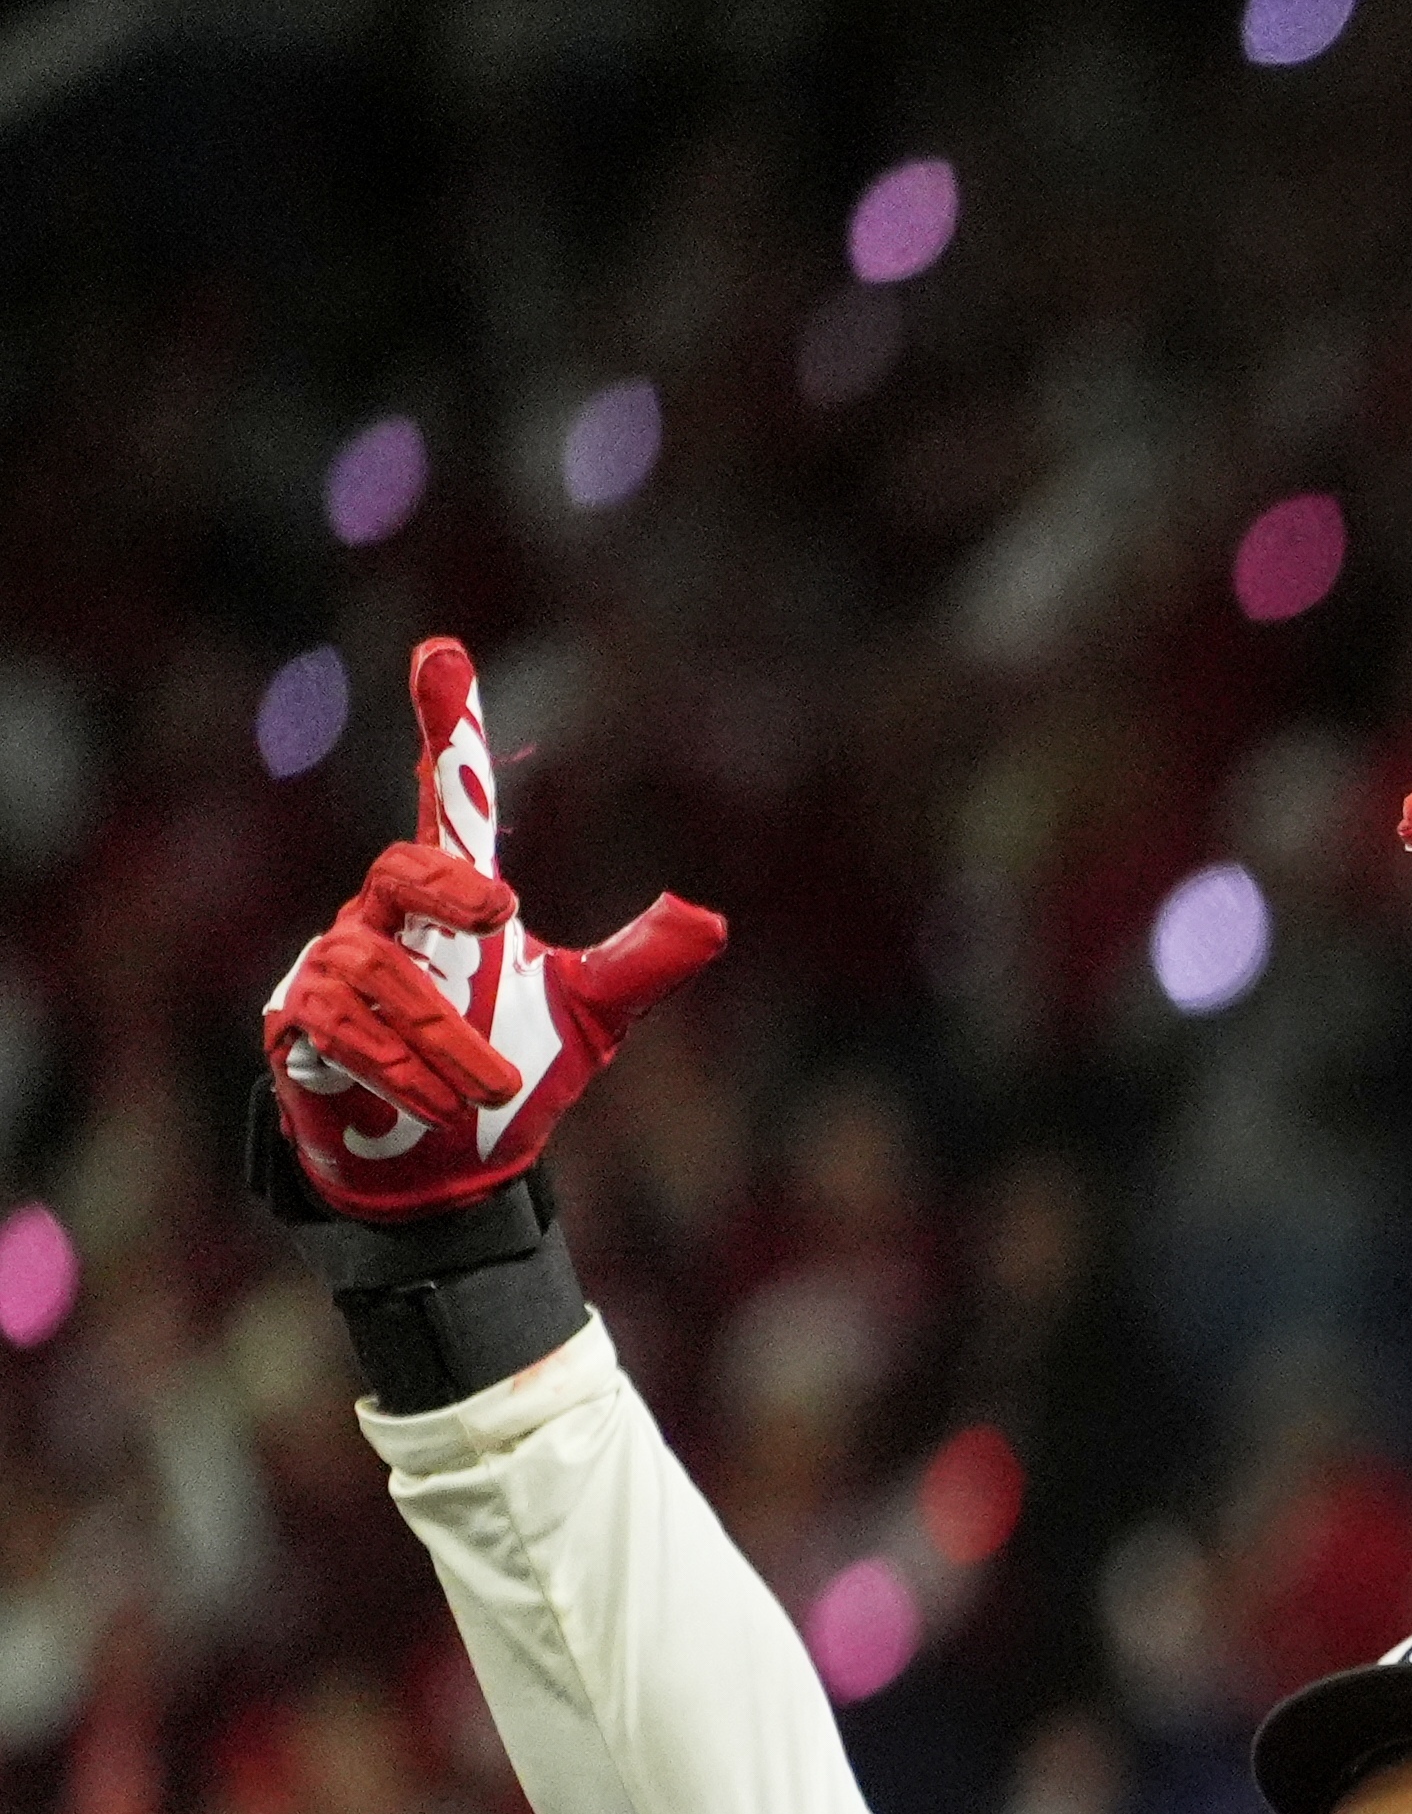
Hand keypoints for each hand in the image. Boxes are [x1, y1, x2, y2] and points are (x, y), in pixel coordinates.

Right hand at [260, 641, 721, 1214]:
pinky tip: (433, 1105)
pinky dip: (391, 1066)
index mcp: (456, 899)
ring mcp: (334, 965)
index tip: (444, 651)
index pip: (454, 802)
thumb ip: (640, 963)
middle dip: (447, 888)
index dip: (450, 729)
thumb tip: (712, 918)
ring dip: (442, 1035)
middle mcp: (385, 916)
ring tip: (490, 1088)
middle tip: (504, 916)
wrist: (444, 1162)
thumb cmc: (513, 1069)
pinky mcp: (297, 1023)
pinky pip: (332, 1026)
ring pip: (379, 971)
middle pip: (401, 869)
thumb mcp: (591, 1014)